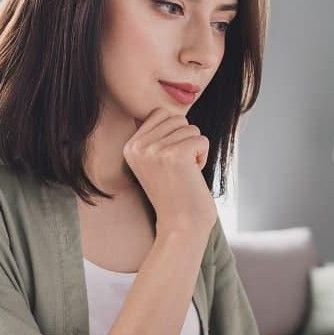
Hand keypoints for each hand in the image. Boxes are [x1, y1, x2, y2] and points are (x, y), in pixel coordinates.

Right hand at [123, 107, 216, 240]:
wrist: (181, 224)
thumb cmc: (175, 192)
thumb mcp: (154, 160)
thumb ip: (157, 135)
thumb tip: (170, 110)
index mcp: (130, 146)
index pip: (160, 113)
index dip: (174, 134)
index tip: (170, 160)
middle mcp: (138, 146)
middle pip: (177, 118)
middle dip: (186, 141)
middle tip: (179, 169)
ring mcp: (155, 150)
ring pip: (191, 129)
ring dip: (195, 150)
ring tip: (184, 173)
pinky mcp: (175, 155)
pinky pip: (202, 140)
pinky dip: (203, 157)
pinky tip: (192, 176)